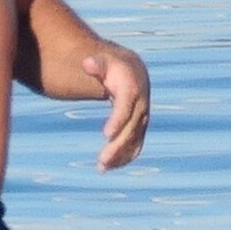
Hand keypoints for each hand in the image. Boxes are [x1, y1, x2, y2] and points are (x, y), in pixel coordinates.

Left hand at [84, 49, 149, 170]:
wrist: (128, 69)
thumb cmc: (109, 65)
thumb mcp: (101, 61)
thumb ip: (95, 64)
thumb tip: (87, 63)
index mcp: (132, 85)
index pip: (127, 104)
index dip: (119, 119)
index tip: (106, 135)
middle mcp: (141, 102)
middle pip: (133, 126)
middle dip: (119, 144)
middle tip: (102, 161)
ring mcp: (142, 115)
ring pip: (136, 138)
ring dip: (121, 155)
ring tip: (102, 167)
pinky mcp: (140, 125)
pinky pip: (136, 143)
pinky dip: (125, 156)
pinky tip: (109, 167)